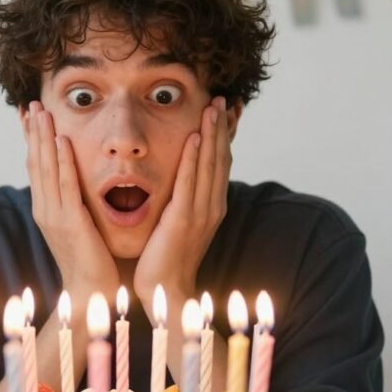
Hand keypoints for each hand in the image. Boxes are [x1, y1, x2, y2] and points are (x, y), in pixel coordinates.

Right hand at [24, 101, 120, 300]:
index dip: (32, 140)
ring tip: (41, 111)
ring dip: (42, 137)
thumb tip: (78, 186)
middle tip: (31, 104)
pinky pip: (66, 185)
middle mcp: (45, 210)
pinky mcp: (70, 223)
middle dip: (32, 132)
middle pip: (35, 162)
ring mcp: (54, 216)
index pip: (36, 167)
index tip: (29, 115)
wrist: (90, 297)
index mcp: (46, 211)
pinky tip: (61, 140)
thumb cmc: (91, 264)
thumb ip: (75, 206)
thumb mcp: (79, 228)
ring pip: (46, 168)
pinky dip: (62, 161)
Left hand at [134, 96, 230, 302]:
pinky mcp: (184, 220)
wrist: (166, 292)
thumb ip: (182, 202)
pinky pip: (190, 183)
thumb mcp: (178, 225)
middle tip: (224, 98)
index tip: (226, 111)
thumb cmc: (166, 260)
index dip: (224, 137)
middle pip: (220, 159)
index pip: (220, 164)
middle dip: (222, 128)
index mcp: (211, 207)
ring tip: (214, 107)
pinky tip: (195, 137)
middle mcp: (212, 206)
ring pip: (209, 165)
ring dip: (212, 134)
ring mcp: (201, 213)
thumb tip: (180, 184)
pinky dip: (194, 158)